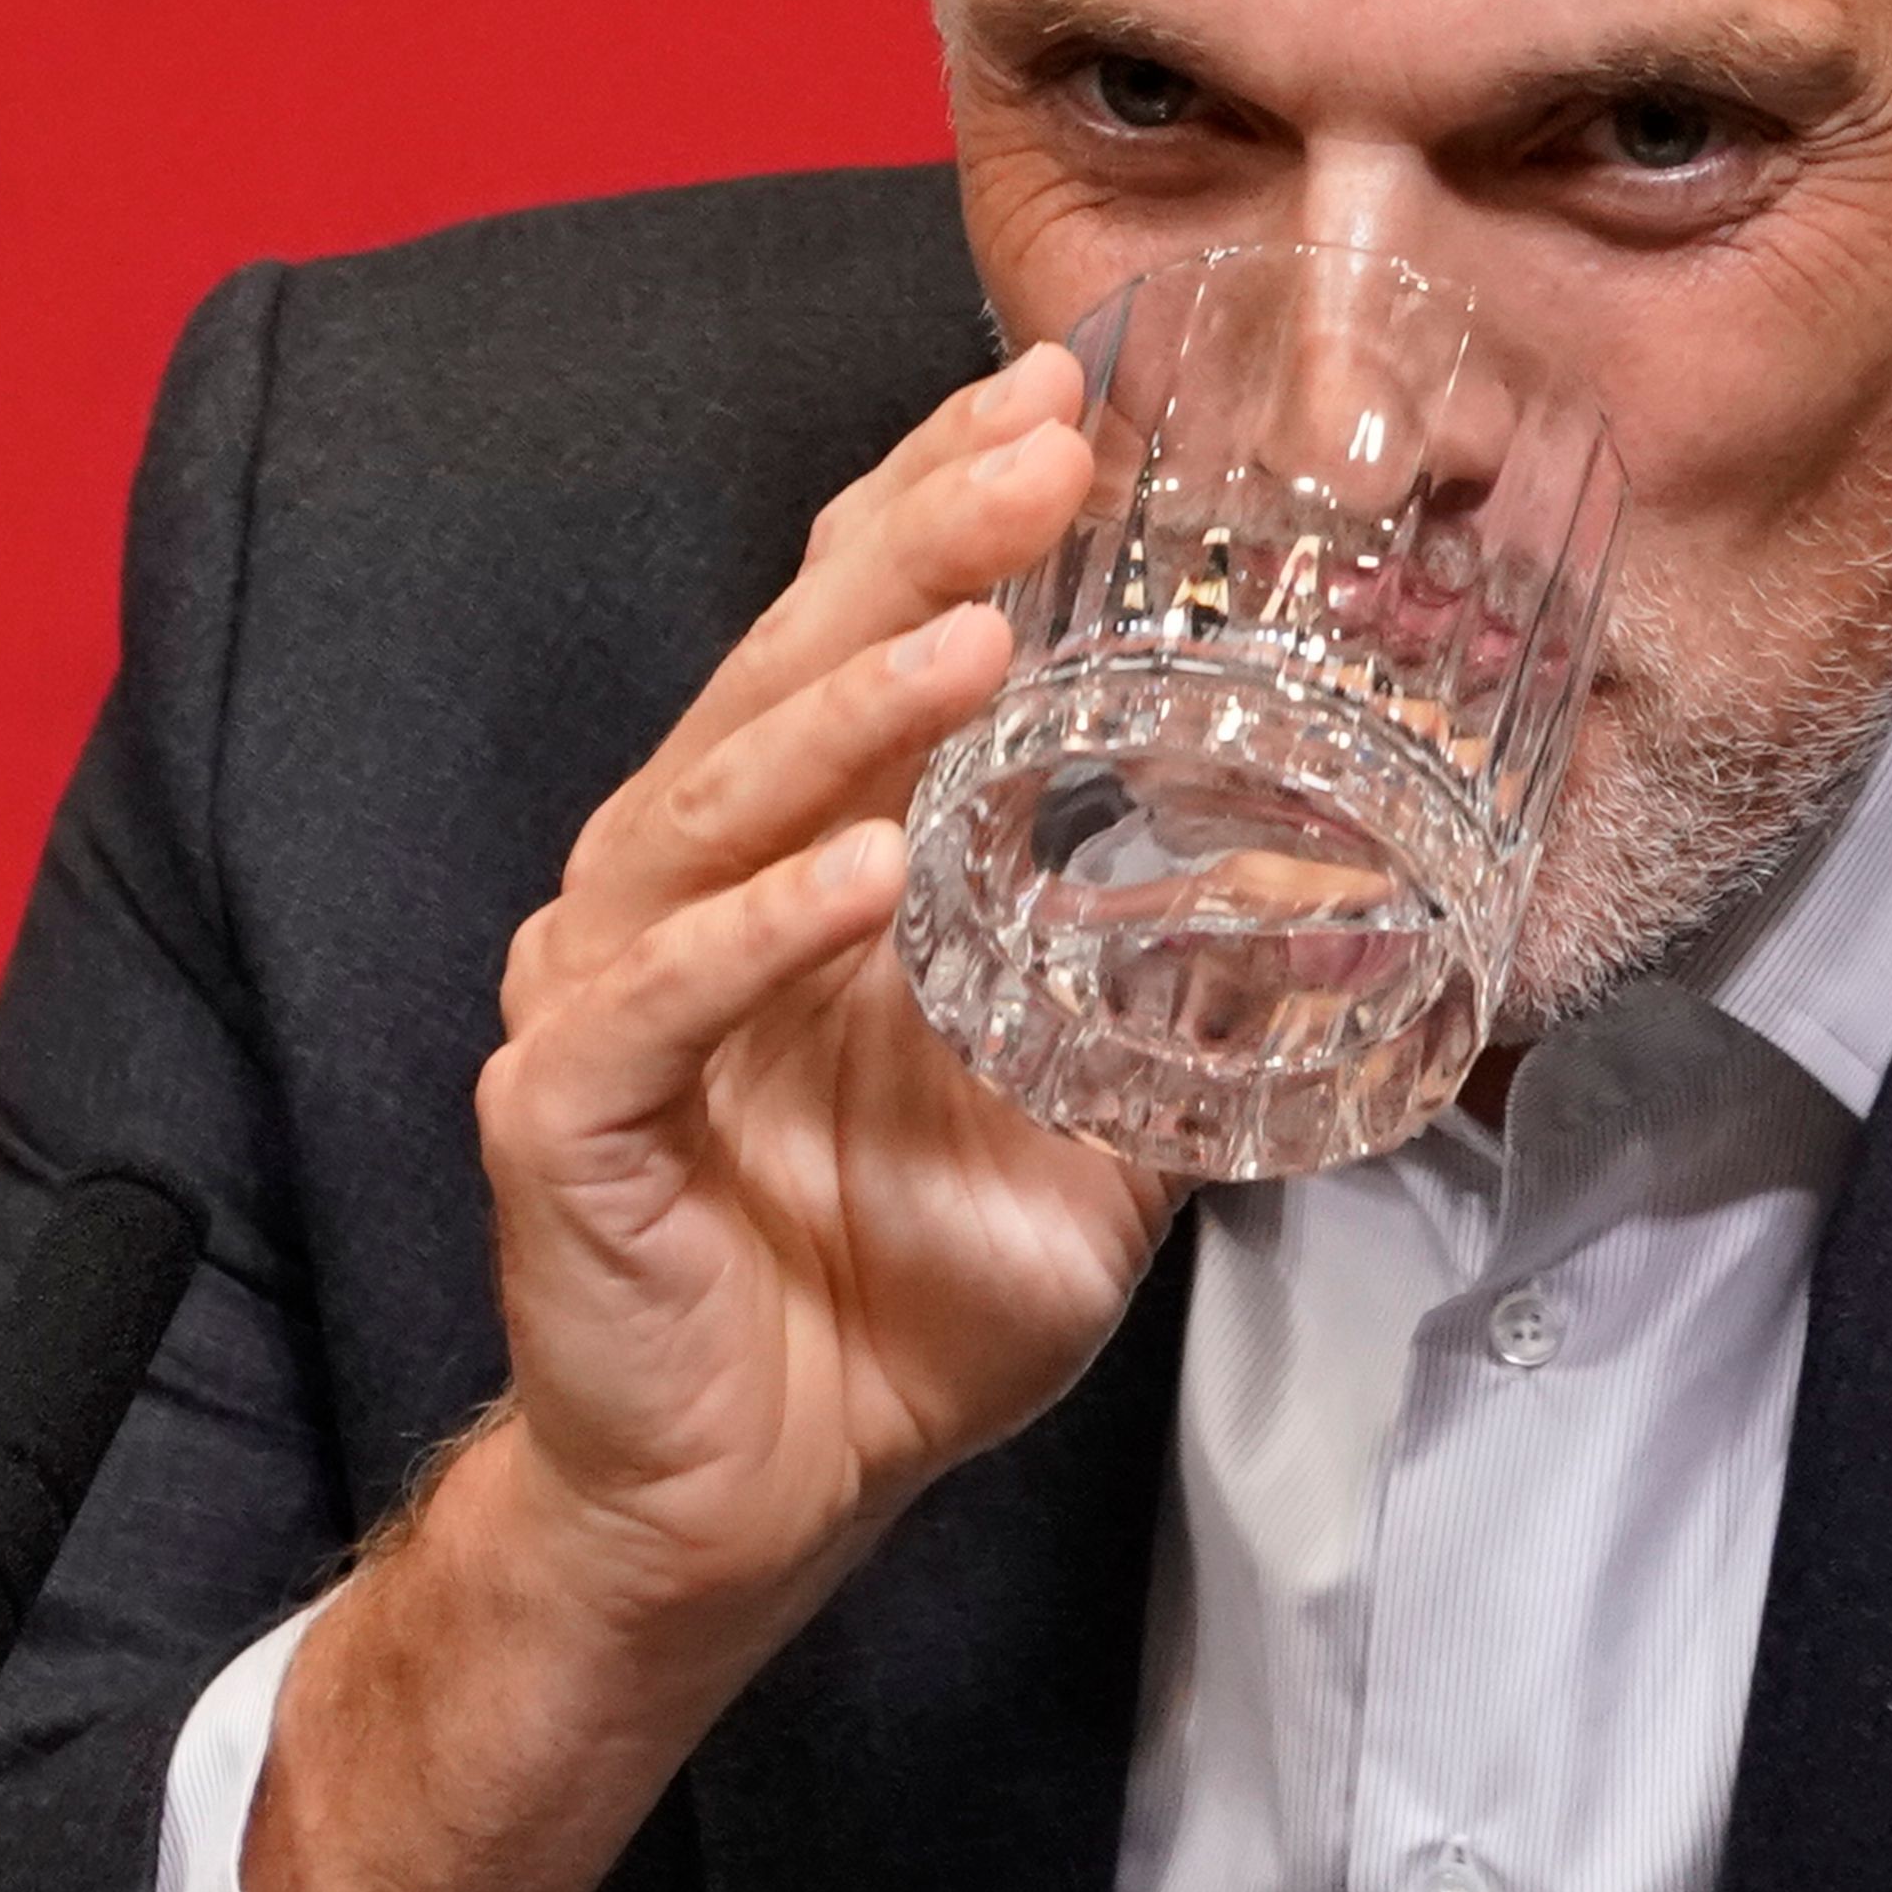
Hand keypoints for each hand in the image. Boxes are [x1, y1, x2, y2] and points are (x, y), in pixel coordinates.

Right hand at [478, 337, 1179, 1632]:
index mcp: (787, 857)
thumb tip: (1328, 905)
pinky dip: (754, 935)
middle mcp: (678, 887)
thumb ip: (1166, 1002)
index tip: (1054, 397)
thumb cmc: (894, 1296)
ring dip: (849, 718)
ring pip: (710, 809)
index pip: (851, 637)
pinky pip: (655, 1004)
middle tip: (1037, 455)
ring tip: (976, 644)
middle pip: (783, 677)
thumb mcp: (1080, 1129)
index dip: (937, 509)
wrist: (755, 1494)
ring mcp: (604, 991)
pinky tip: (860, 876)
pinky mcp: (563, 1115)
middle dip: (915, 554)